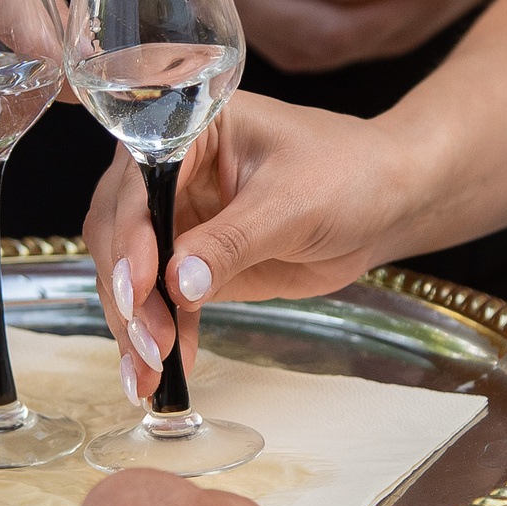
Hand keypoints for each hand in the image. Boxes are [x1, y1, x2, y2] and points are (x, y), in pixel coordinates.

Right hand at [83, 91, 414, 397]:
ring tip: (149, 375)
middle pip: (121, 232)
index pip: (141, 183)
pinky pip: (162, 301)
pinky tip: (160, 375)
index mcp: (189, 130)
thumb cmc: (347, 175)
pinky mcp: (191, 263)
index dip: (134, 237)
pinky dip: (160, 336)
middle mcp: (169, 171)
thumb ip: (232, 242)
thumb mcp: (292, 204)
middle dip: (129, 291)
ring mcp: (177, 218)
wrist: (384, 203)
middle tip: (150, 342)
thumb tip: (175, 284)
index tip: (141, 287)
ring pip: (131, 274)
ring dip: (135, 325)